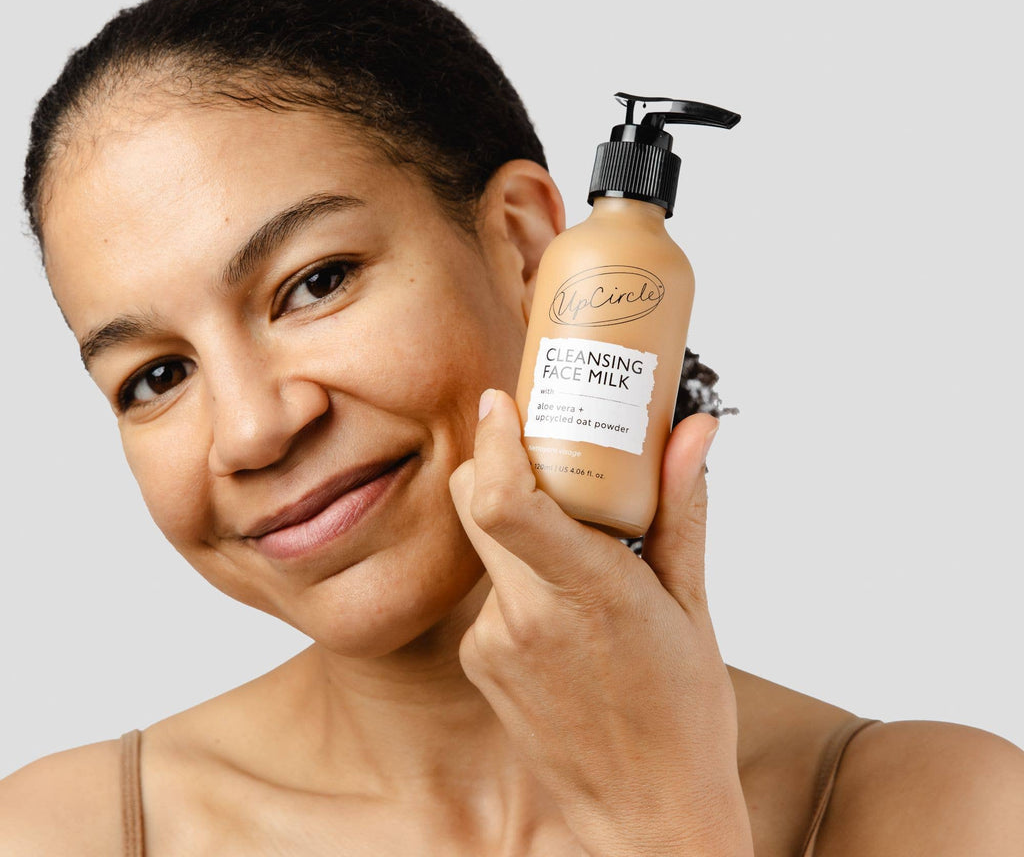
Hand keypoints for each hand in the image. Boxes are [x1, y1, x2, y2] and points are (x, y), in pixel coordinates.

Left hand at [448, 389, 753, 856]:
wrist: (645, 815)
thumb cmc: (683, 713)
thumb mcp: (693, 606)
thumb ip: (682, 509)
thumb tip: (694, 430)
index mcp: (588, 592)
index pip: (504, 500)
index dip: (493, 440)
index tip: (503, 399)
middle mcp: (526, 615)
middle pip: (475, 500)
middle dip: (502, 461)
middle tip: (547, 447)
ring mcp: (494, 642)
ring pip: (483, 541)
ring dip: (519, 522)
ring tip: (581, 543)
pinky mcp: (478, 661)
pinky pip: (489, 588)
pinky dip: (519, 574)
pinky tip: (566, 604)